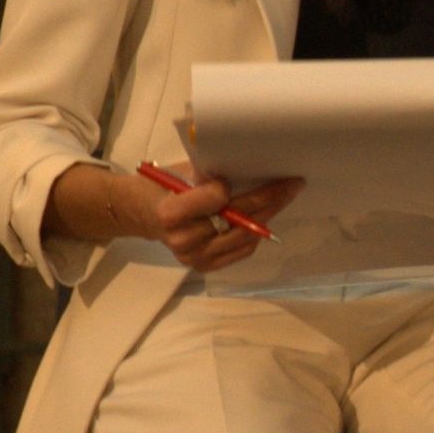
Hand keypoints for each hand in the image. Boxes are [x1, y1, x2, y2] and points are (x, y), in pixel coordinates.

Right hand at [147, 169, 299, 271]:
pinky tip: (266, 217)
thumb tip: (248, 164)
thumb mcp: (179, 172)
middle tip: (293, 184)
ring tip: (285, 197)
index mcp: (170, 213)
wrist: (141, 214)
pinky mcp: (205, 267)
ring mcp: (195, 258)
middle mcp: (183, 240)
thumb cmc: (162, 186)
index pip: (216, 198)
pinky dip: (256, 233)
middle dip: (269, 199)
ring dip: (268, 215)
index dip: (229, 186)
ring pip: (245, 236)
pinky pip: (242, 250)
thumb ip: (208, 172)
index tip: (237, 176)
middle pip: (237, 218)